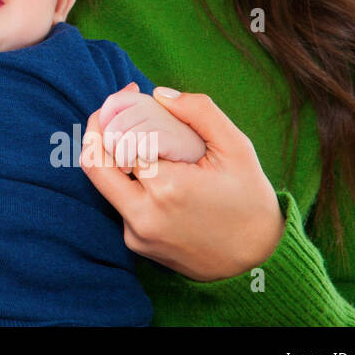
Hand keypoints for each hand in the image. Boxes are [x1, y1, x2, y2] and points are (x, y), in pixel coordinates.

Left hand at [82, 87, 284, 281]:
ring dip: (112, 155)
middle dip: (97, 130)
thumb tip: (158, 93)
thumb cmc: (250, 200)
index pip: (121, 138)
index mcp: (167, 188)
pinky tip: (150, 166)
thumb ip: (199, 111)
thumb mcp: (236, 148)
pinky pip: (120, 203)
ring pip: (105, 184)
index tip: (130, 92)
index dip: (120, 112)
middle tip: (110, 109)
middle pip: (95, 164)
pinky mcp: (137, 244)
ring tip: (133, 132)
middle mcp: (143, 215)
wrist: (259, 261)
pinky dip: (128, 180)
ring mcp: (136, 234)